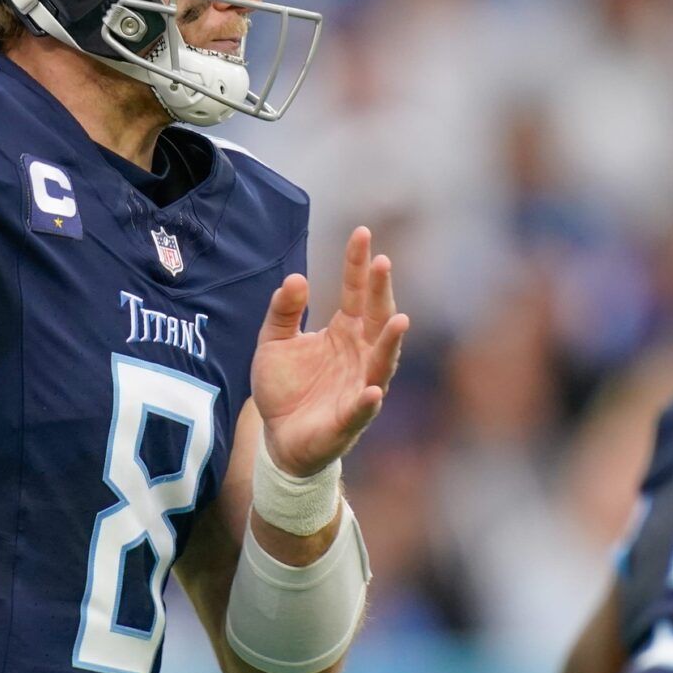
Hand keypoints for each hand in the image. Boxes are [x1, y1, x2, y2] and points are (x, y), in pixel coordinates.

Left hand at [251, 227, 408, 477]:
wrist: (278, 439)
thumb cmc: (284, 389)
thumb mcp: (273, 342)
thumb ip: (283, 311)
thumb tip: (295, 277)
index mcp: (344, 332)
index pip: (355, 292)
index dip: (358, 264)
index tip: (362, 233)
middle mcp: (359, 355)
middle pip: (375, 318)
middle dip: (380, 292)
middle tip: (382, 263)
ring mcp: (358, 386)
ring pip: (381, 362)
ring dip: (390, 343)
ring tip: (399, 320)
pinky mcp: (348, 420)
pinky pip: (361, 409)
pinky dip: (367, 401)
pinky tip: (372, 390)